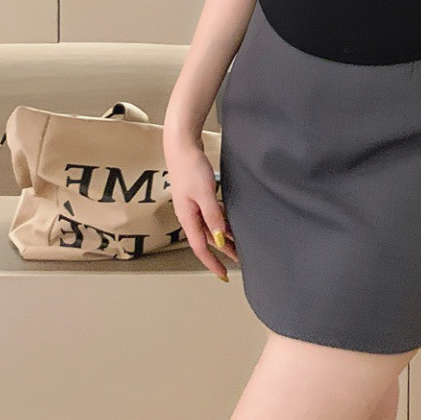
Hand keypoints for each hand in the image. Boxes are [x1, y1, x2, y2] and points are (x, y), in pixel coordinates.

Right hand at [165, 140, 239, 279]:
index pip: (200, 248)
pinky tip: (230, 220)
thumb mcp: (204, 194)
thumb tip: (218, 240)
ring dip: (223, 235)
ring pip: (209, 226)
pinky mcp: (197, 194)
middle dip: (222, 251)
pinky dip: (220, 220)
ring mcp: (192, 204)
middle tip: (238, 260)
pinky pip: (210, 213)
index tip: (223, 274)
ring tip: (238, 242)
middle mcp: (188, 214)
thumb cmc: (191, 167)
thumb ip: (212, 216)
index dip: (212, 262)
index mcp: (187, 217)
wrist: (182, 145)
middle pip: (206, 238)